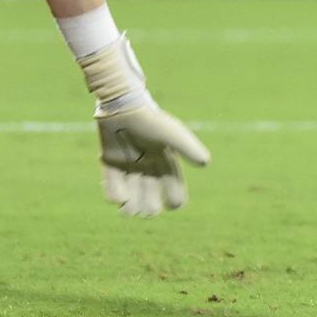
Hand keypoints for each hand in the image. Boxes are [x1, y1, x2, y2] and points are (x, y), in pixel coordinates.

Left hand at [76, 35, 210, 216]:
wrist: (122, 105)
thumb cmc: (149, 119)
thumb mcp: (171, 133)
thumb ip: (187, 147)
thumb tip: (205, 163)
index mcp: (165, 161)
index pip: (174, 188)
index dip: (175, 200)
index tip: (172, 204)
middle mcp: (148, 166)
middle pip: (152, 197)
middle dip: (149, 208)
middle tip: (145, 211)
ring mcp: (129, 165)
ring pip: (132, 195)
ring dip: (131, 207)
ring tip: (128, 211)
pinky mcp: (111, 161)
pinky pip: (112, 185)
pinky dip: (114, 194)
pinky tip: (118, 198)